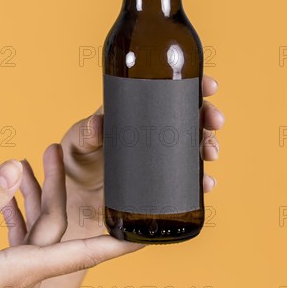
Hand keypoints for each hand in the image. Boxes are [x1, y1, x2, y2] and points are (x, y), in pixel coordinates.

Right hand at [0, 154, 140, 287]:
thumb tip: (12, 169)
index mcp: (21, 272)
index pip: (83, 253)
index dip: (117, 244)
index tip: (145, 233)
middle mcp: (27, 281)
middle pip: (54, 227)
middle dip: (57, 188)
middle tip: (53, 150)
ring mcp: (16, 287)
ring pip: (39, 236)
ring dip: (36, 201)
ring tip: (26, 166)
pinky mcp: (4, 287)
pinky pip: (23, 247)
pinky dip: (20, 221)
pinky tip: (10, 199)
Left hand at [60, 76, 223, 232]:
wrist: (72, 201)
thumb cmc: (74, 162)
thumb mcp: (77, 142)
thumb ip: (85, 133)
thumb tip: (98, 125)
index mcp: (136, 113)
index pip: (170, 93)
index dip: (193, 87)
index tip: (209, 86)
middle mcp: (153, 134)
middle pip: (190, 119)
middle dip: (208, 117)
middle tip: (214, 122)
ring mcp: (159, 160)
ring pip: (194, 148)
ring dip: (209, 147)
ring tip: (209, 155)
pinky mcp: (161, 186)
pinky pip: (188, 181)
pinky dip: (201, 182)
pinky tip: (205, 184)